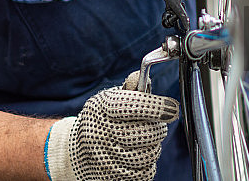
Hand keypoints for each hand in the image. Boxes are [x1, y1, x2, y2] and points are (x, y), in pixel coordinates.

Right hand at [45, 72, 178, 180]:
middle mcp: (103, 133)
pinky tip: (137, 154)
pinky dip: (147, 164)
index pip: (134, 106)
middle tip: (156, 124)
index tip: (172, 107)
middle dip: (158, 128)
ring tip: (144, 140)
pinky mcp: (114, 177)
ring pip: (148, 154)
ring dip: (153, 146)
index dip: (157, 106)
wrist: (76, 151)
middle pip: (146, 132)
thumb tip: (142, 77)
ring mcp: (107, 158)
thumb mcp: (108, 100)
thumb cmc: (100, 121)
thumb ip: (129, 89)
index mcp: (101, 109)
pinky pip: (144, 172)